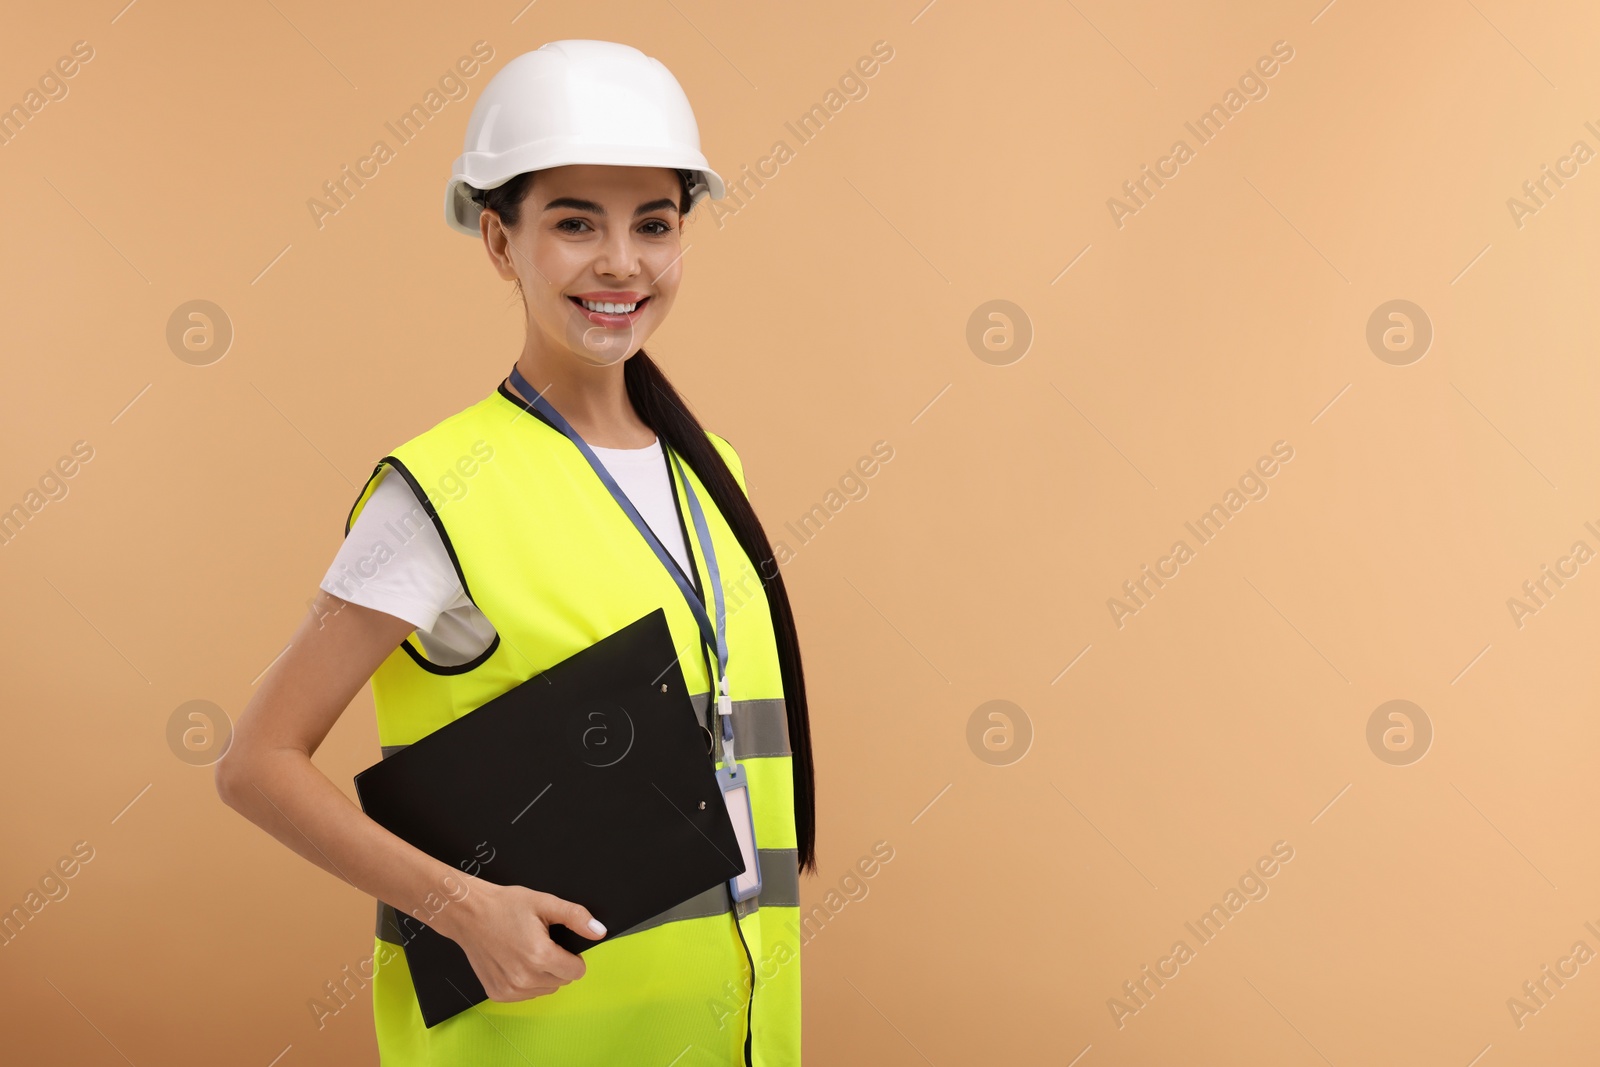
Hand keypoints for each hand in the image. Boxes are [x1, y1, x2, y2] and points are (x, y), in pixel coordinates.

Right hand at [440, 878, 607, 1001]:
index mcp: (539, 955)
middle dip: (558, 963)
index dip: (573, 956)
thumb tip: (599, 931)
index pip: (577, 971)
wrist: (468, 914)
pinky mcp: (498, 994)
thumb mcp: (545, 903)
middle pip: (562, 981)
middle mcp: (524, 978)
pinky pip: (527, 994)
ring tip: (525, 950)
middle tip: (539, 942)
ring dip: (543, 974)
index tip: (559, 944)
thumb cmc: (504, 906)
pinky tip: (514, 961)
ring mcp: (510, 989)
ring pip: (546, 989)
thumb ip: (576, 917)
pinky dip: (526, 981)